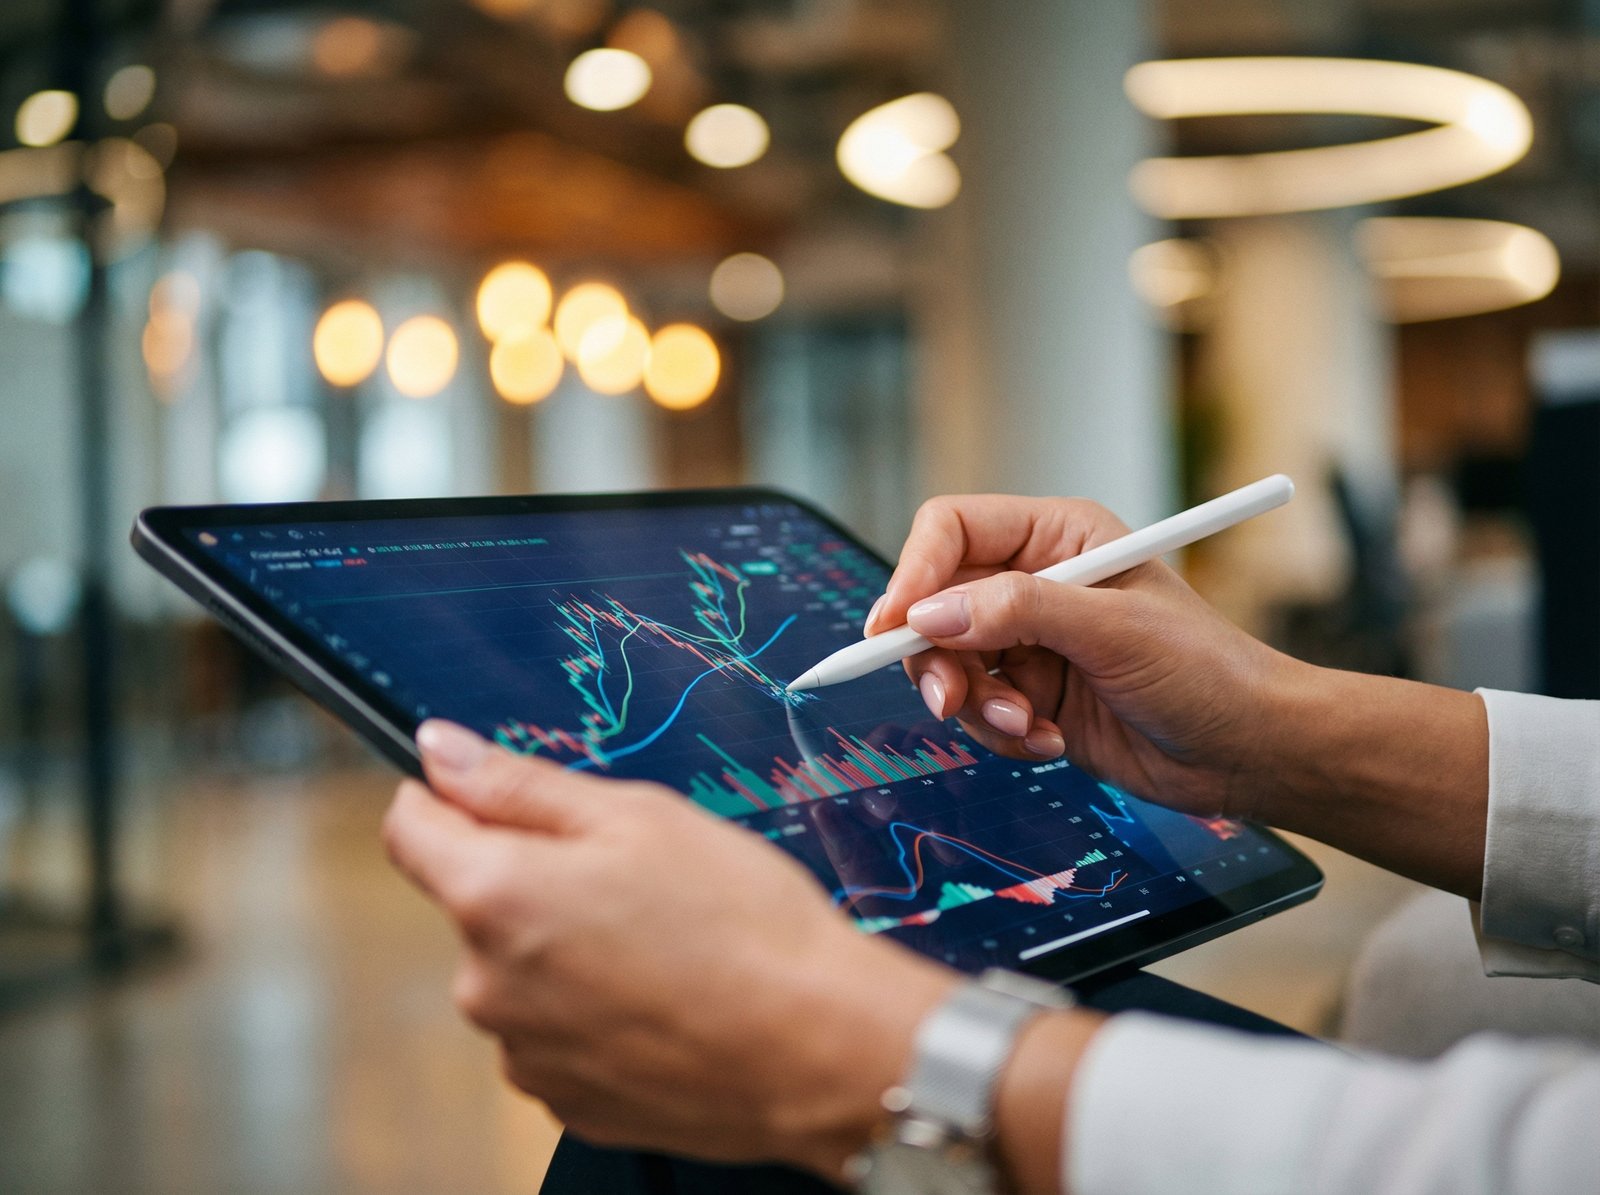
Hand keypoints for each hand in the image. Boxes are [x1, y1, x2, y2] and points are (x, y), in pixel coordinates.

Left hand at [381, 720, 957, 1178]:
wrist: (820, 1051)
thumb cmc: (743, 923)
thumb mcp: (638, 816)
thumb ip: (520, 785)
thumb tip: (440, 752)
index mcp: (495, 897)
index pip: (408, 830)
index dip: (447, 798)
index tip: (493, 794)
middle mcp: (486, 986)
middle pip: (476, 904)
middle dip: (535, 879)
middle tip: (632, 874)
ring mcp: (525, 1055)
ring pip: (521, 973)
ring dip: (566, 951)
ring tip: (664, 946)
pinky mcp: (567, 1104)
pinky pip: (557, 1035)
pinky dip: (596, 1013)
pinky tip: (666, 999)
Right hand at [867, 495, 1294, 818]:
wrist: (1248, 751)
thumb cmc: (1206, 671)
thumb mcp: (1113, 630)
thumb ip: (1019, 611)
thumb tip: (929, 615)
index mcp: (1057, 536)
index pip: (951, 531)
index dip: (915, 574)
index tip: (897, 627)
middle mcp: (1035, 582)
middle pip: (935, 604)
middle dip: (939, 658)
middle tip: (951, 701)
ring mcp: (1030, 642)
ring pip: (949, 664)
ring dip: (977, 704)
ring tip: (1028, 726)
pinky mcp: (1032, 696)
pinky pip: (977, 711)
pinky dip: (1002, 733)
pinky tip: (1052, 741)